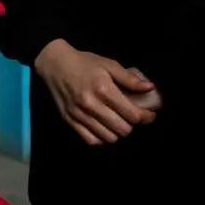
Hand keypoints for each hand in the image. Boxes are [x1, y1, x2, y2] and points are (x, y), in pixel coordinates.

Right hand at [34, 40, 156, 145]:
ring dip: (117, 132)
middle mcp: (91, 105)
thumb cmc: (84, 63)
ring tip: (118, 122)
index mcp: (104, 89)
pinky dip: (101, 138)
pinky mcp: (69, 121)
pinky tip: (104, 129)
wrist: (54, 64)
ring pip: (108, 138)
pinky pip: (90, 140)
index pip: (132, 114)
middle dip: (132, 125)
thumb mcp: (109, 64)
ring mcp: (79, 115)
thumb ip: (129, 78)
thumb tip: (149, 88)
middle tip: (132, 117)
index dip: (145, 117)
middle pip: (122, 129)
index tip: (148, 114)